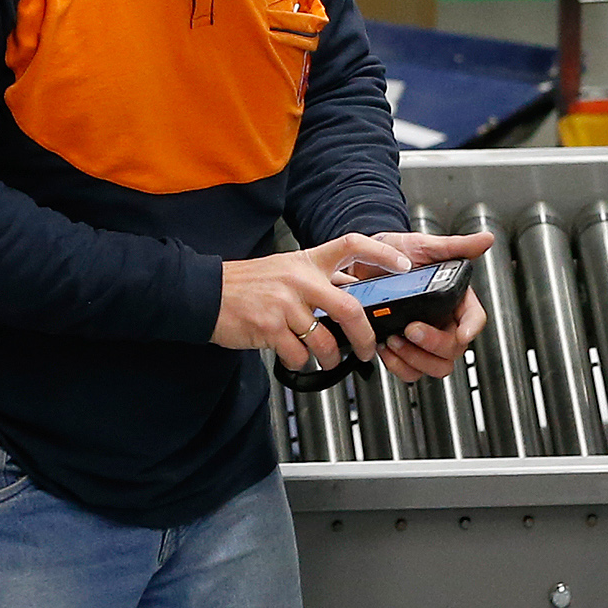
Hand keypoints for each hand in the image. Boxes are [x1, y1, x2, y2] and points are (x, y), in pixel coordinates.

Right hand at [216, 233, 410, 372]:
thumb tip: (350, 287)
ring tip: (327, 359)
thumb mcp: (285, 270)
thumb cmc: (245, 285)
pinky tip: (292, 355)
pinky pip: (299, 355)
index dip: (381, 255)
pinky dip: (300, 362)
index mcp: (306, 261)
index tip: (402, 265)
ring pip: (325, 340)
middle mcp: (299, 279)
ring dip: (330, 357)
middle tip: (369, 350)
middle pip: (349, 308)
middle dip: (366, 337)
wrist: (205, 294)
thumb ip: (317, 278)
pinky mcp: (270, 328)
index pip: (351, 246)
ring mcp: (284, 304)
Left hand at [373, 228, 494, 382]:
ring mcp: (424, 338)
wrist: (364, 262)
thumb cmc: (397, 253)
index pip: (474, 318)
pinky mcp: (404, 349)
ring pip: (435, 366)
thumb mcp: (425, 245)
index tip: (463, 333)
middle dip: (433, 344)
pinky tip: (386, 347)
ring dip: (415, 358)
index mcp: (455, 299)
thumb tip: (485, 239)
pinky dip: (398, 365)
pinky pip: (410, 371)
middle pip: (454, 349)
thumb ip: (456, 246)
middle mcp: (443, 322)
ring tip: (394, 339)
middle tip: (411, 328)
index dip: (471, 328)